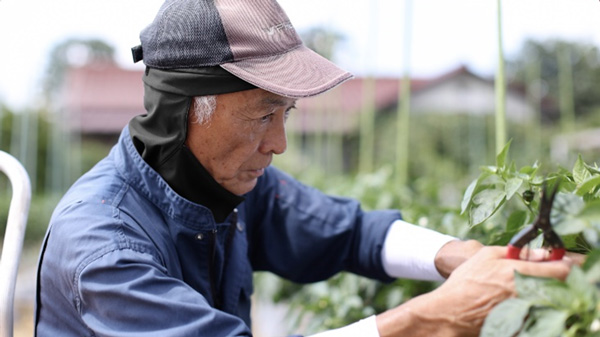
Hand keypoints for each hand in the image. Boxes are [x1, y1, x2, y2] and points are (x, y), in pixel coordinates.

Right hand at [376, 246, 572, 336]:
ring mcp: (526, 311)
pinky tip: (508, 302)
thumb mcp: (486, 255)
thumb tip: (540, 252)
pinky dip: (528, 306)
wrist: (452, 311)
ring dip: (539, 293)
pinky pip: (534, 313)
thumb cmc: (466, 281)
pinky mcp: (521, 324)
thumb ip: (515, 251)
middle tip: (534, 274)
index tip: (556, 262)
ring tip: (515, 289)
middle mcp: (528, 293)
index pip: (562, 270)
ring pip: (547, 300)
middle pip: (558, 286)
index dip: (562, 264)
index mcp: (520, 273)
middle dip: (550, 278)